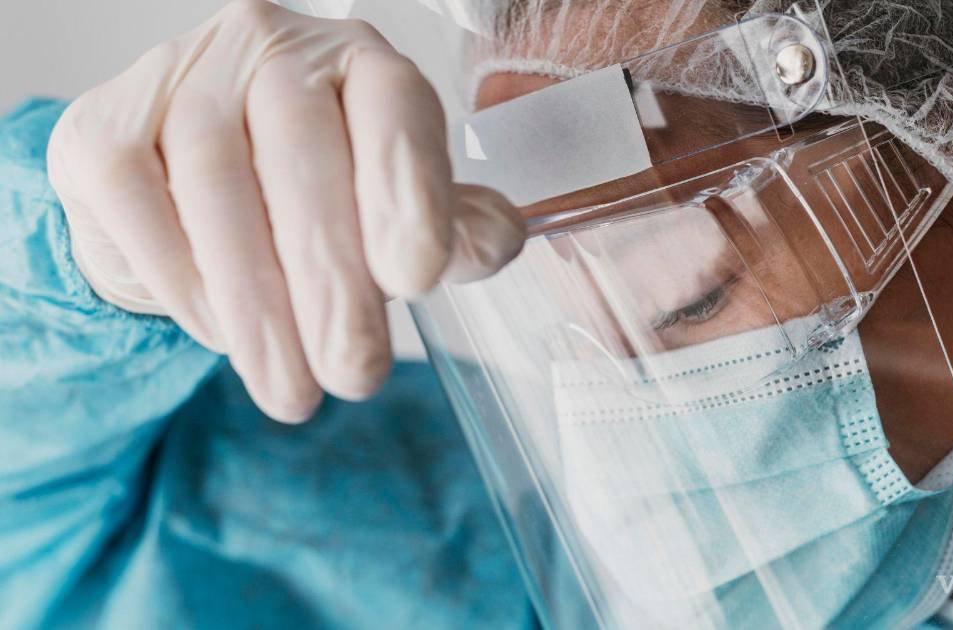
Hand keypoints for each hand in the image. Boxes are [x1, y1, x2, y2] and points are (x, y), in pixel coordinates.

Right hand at [46, 0, 524, 421]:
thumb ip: (451, 226)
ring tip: (294, 389)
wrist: (182, 203)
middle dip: (333, 281)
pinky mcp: (102, 131)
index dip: (408, 190)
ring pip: (218, 188)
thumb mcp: (393, 212)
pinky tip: (225, 339)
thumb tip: (488, 243)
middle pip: (303, 154)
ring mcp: (179, 80)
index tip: (419, 277)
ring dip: (260, 307)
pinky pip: (143, 209)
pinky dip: (188, 286)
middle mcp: (271, 49)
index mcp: (360, 63)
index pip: (394, 107)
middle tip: (357, 373)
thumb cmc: (310, 202)